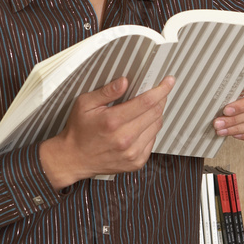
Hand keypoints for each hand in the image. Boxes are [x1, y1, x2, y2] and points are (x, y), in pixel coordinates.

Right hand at [39, 76, 174, 188]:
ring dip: (156, 114)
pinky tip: (140, 125)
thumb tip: (124, 81)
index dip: (161, 90)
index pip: (146, 102)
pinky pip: (153, 140)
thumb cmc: (79, 130)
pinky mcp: (136, 162)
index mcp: (112, 122)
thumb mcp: (85, 104)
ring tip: (147, 108)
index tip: (169, 81)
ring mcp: (132, 153)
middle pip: (155, 113)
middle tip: (159, 91)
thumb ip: (106, 92)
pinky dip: (151, 130)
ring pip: (157, 126)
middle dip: (161, 99)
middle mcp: (124, 139)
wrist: (74, 159)